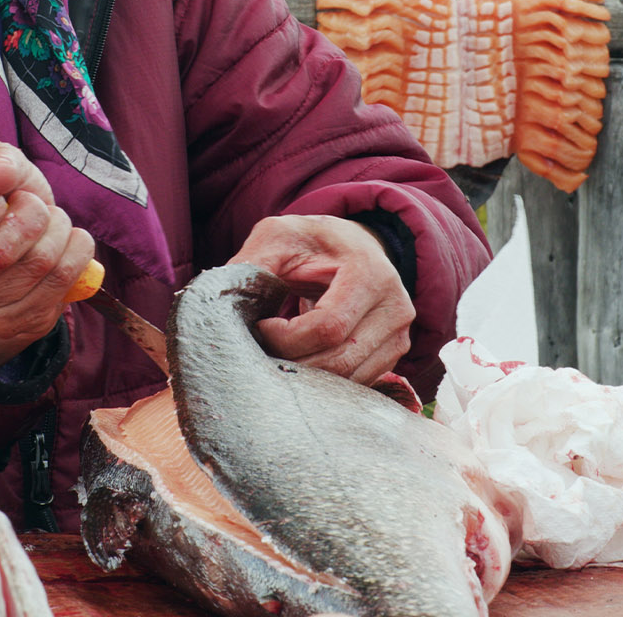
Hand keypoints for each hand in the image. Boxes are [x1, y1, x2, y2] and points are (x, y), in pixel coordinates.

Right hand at [0, 143, 94, 369]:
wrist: (25, 247)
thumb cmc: (3, 201)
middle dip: (31, 215)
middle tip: (34, 203)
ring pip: (34, 267)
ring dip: (57, 230)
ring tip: (53, 220)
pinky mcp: (10, 325)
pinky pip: (59, 284)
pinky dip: (75, 252)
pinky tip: (67, 242)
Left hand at [229, 215, 413, 383]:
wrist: (351, 246)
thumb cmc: (311, 241)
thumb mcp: (278, 237)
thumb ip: (252, 266)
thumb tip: (224, 305)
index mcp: (370, 273)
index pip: (329, 326)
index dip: (286, 338)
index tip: (261, 326)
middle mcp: (395, 307)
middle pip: (339, 360)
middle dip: (292, 362)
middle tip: (262, 350)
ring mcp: (399, 335)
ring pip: (348, 380)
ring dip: (306, 377)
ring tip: (278, 355)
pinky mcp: (392, 355)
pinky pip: (355, 384)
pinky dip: (323, 383)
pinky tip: (301, 361)